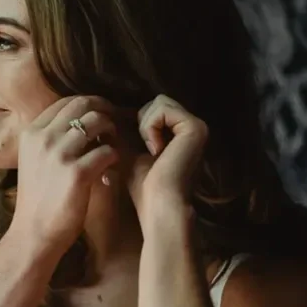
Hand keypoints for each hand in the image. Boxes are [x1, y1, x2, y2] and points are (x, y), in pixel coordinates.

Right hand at [11, 95, 119, 255]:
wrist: (33, 234)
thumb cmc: (38, 200)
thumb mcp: (34, 161)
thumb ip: (51, 140)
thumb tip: (80, 123)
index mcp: (31, 132)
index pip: (66, 102)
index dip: (88, 104)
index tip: (101, 114)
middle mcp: (43, 137)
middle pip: (83, 104)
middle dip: (104, 110)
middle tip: (116, 123)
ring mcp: (60, 154)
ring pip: (98, 122)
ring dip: (112, 131)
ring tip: (112, 147)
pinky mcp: (78, 173)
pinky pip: (107, 151)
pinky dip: (114, 157)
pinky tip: (111, 169)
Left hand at [127, 95, 207, 223]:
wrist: (157, 204)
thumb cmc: (143, 185)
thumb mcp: (130, 150)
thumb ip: (126, 129)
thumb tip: (108, 109)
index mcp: (182, 134)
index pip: (154, 109)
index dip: (138, 124)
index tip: (138, 149)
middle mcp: (193, 128)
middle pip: (157, 102)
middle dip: (142, 123)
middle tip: (146, 150)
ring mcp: (197, 126)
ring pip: (159, 102)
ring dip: (146, 126)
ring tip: (152, 151)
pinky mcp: (196, 127)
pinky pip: (163, 109)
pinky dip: (151, 127)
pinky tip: (156, 150)